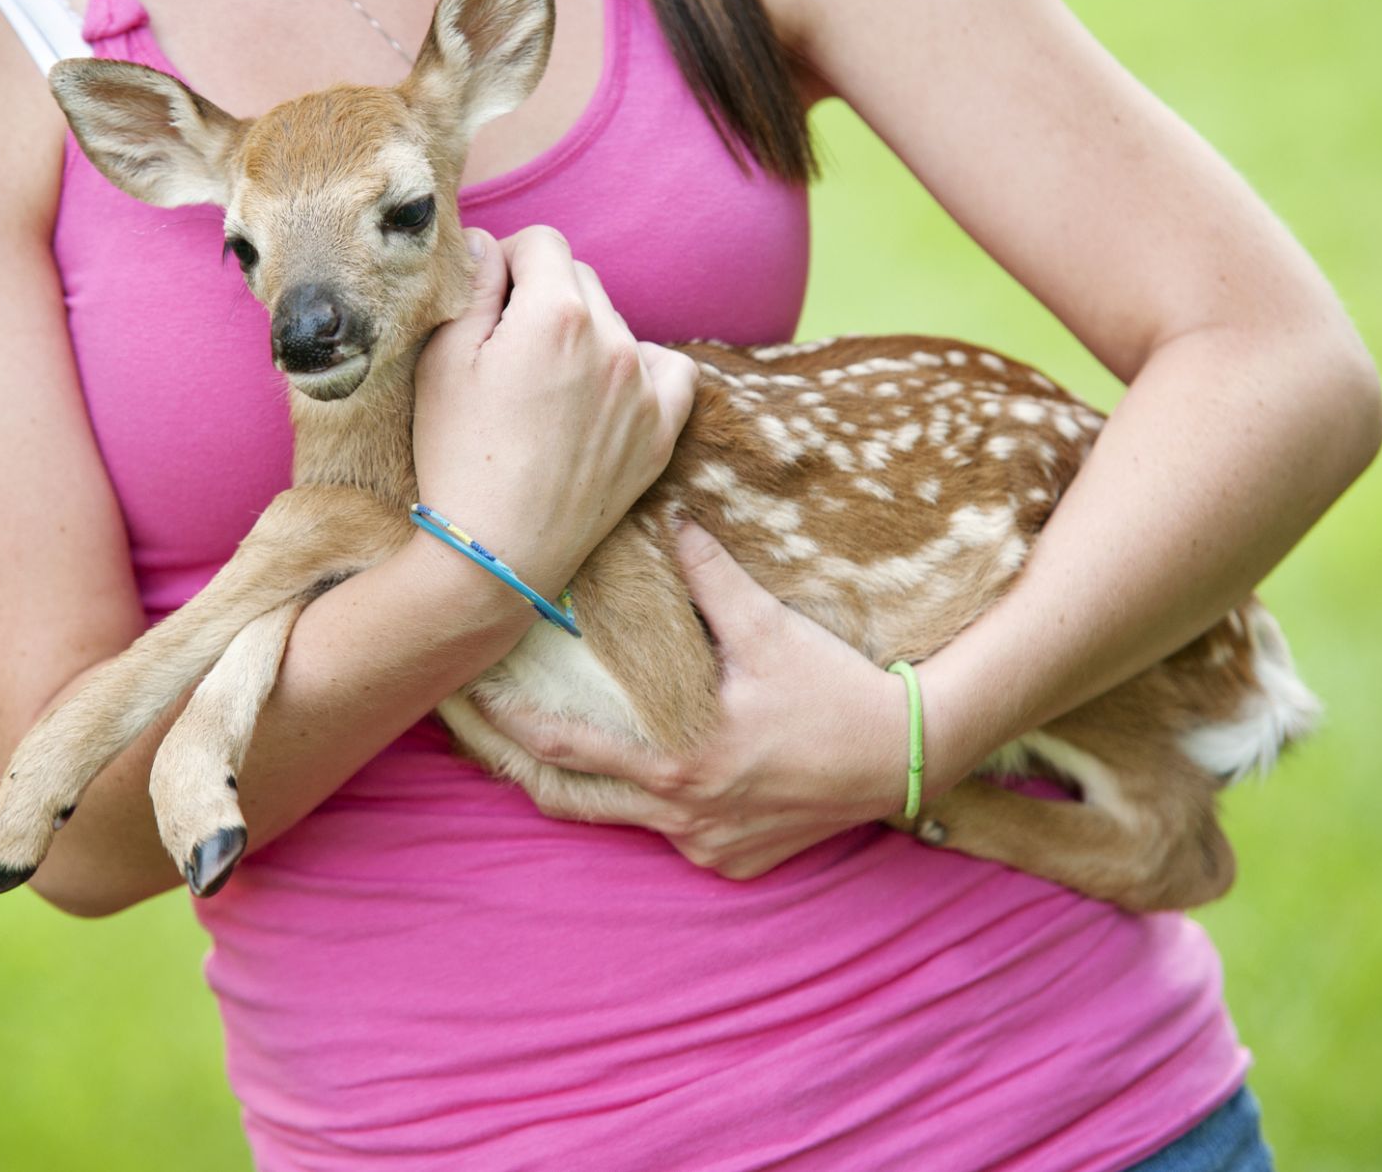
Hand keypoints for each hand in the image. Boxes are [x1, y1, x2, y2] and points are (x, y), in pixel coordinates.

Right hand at [413, 226, 696, 594]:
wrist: (498, 552)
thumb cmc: (458, 456)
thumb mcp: (442, 361)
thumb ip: (472, 287)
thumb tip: (490, 244)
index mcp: (556, 313)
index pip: (541, 242)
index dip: (507, 264)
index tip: (490, 303)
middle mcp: (612, 341)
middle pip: (581, 279)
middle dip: (546, 298)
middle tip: (511, 352)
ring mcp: (644, 387)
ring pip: (617, 324)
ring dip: (587, 336)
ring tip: (549, 389)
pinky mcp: (663, 430)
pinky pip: (671, 369)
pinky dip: (642, 369)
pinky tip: (607, 390)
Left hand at [488, 524, 933, 878]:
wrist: (906, 753)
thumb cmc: (835, 687)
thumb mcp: (769, 628)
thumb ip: (709, 577)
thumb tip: (668, 518)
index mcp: (678, 763)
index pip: (565, 749)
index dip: (512, 724)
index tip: (475, 699)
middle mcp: (684, 819)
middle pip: (573, 803)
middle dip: (521, 770)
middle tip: (482, 737)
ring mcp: (710, 848)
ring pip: (623, 826)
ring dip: (588, 792)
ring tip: (544, 754)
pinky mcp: (737, 864)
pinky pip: (679, 840)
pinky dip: (658, 811)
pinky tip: (652, 775)